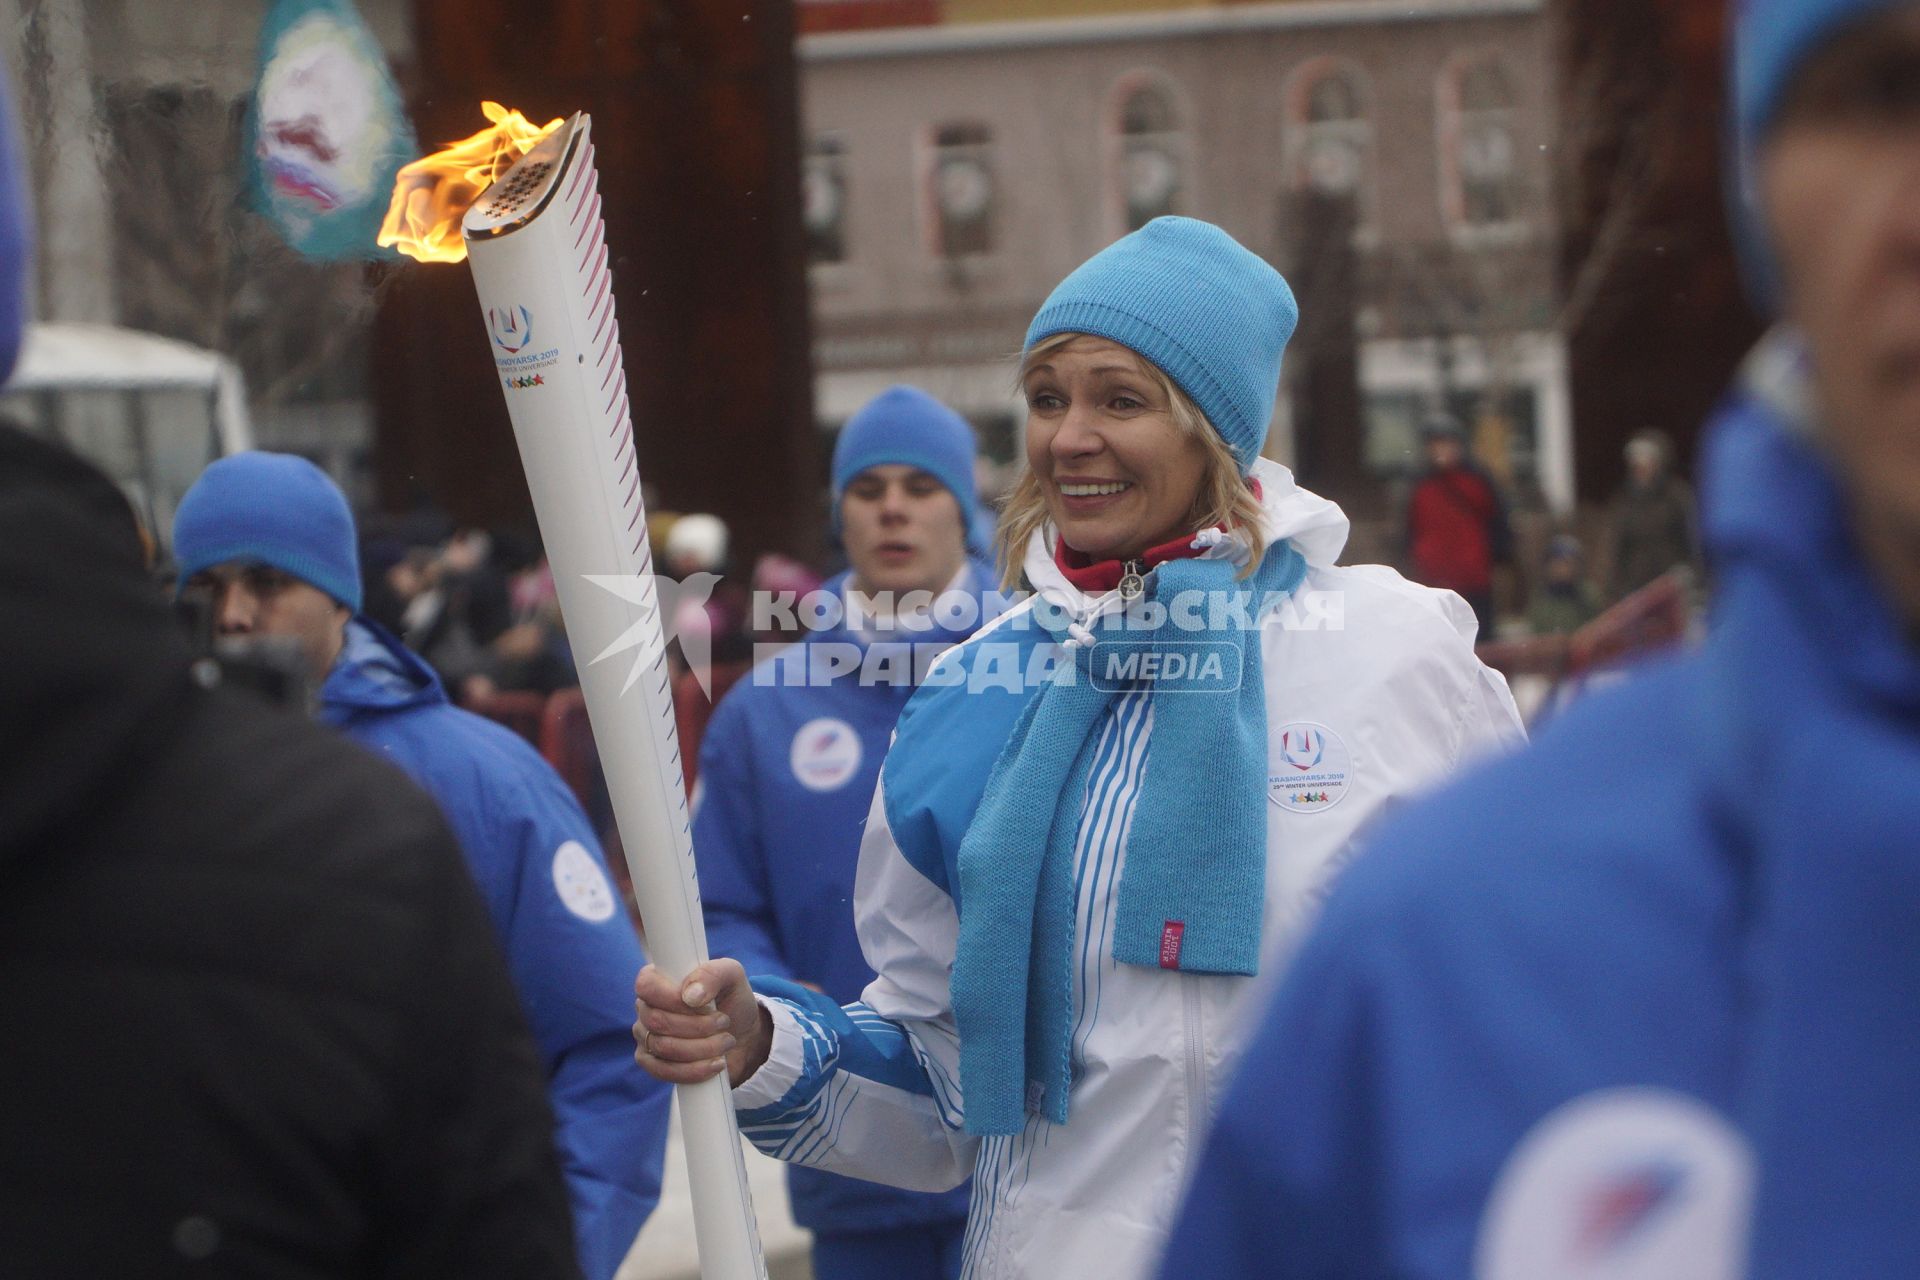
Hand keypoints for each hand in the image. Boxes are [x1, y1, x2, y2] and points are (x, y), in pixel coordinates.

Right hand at [633, 959, 770, 1087]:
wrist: (743, 1034)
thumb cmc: (731, 999)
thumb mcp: (731, 976)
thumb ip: (713, 974)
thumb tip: (691, 995)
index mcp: (658, 979)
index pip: (646, 986)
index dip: (674, 998)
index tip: (706, 1005)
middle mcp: (646, 1007)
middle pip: (657, 1021)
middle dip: (698, 1026)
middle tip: (724, 1022)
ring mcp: (646, 1036)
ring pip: (663, 1047)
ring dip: (702, 1048)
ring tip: (726, 1041)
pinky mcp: (652, 1063)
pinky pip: (662, 1071)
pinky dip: (693, 1070)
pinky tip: (715, 1064)